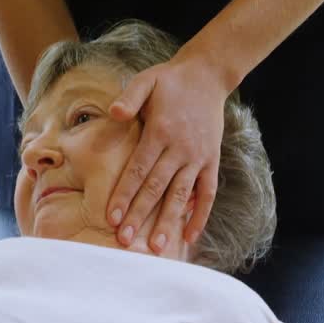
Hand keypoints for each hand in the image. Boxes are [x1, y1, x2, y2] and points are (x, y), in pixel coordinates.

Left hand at [106, 52, 230, 252]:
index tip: (112, 218)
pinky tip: (190, 236)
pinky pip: (208, 193)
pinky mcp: (212, 161)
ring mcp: (199, 157)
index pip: (139, 170)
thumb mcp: (147, 80)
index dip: (125, 195)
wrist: (208, 76)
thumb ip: (130, 97)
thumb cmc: (170, 81)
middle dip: (140, 216)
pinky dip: (200, 214)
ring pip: (182, 195)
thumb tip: (114, 113)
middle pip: (157, 188)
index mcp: (161, 131)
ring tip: (157, 246)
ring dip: (169, 222)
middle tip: (125, 240)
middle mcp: (181, 148)